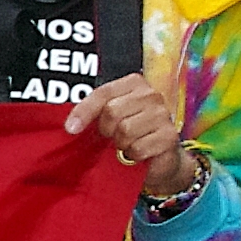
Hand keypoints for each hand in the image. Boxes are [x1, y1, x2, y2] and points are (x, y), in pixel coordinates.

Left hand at [64, 73, 199, 198]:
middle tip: (111, 136)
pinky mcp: (169, 136)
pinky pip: (138, 148)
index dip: (84, 111)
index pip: (103, 93)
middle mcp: (151, 95)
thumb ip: (94, 112)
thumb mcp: (110, 118)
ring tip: (126, 144)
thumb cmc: (131, 131)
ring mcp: (163, 115)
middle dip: (106, 129)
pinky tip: (137, 153)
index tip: (71, 128)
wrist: (159, 156)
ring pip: (125, 130)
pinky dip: (133, 155)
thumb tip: (70, 125)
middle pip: (112, 111)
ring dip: (120, 144)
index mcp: (134, 83)